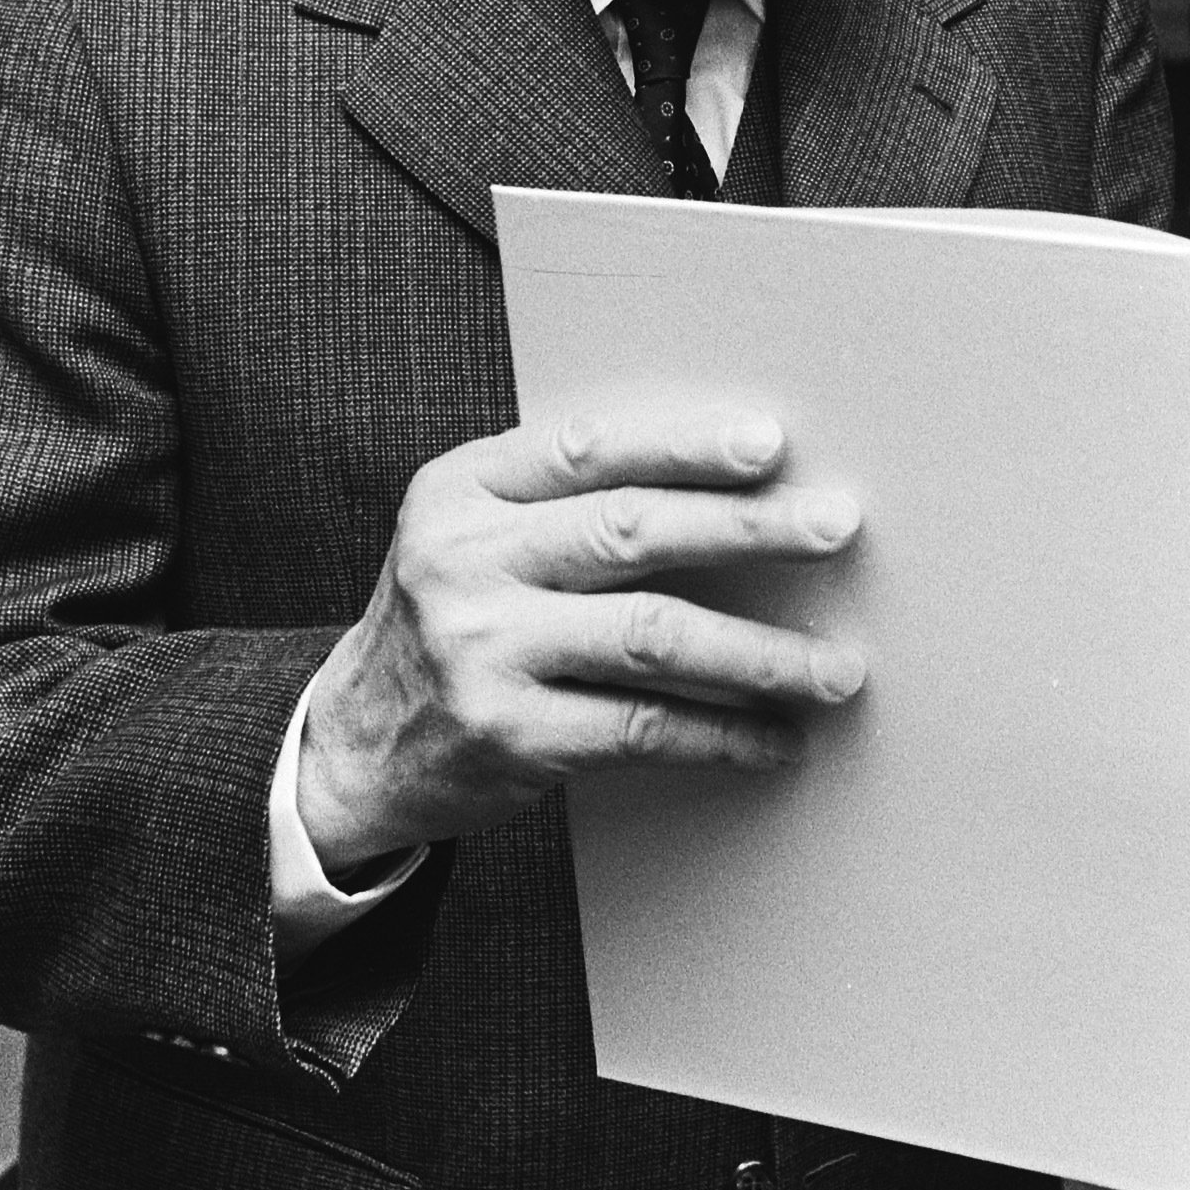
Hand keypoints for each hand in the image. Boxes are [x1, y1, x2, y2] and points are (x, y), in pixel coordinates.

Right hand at [295, 406, 864, 872]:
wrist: (353, 745)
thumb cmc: (452, 619)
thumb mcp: (473, 534)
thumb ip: (564, 502)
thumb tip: (735, 485)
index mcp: (462, 489)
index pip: (588, 451)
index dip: (685, 445)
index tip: (770, 443)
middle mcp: (466, 562)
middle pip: (631, 532)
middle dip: (750, 527)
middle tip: (836, 525)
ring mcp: (483, 651)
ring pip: (652, 637)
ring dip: (760, 654)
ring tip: (836, 666)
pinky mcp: (508, 735)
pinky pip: (640, 728)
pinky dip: (721, 734)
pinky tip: (775, 737)